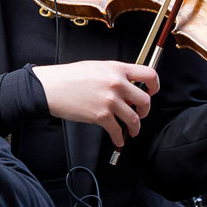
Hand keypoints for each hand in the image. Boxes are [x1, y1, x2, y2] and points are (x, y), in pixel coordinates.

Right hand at [32, 60, 158, 146]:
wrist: (51, 87)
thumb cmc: (70, 77)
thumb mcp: (97, 67)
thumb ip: (115, 75)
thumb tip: (127, 88)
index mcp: (117, 68)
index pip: (148, 74)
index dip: (155, 85)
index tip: (152, 92)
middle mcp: (116, 83)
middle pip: (145, 100)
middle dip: (145, 111)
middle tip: (140, 114)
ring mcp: (110, 100)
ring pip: (134, 118)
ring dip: (135, 127)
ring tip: (132, 130)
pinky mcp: (101, 116)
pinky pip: (118, 130)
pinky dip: (120, 138)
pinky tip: (118, 139)